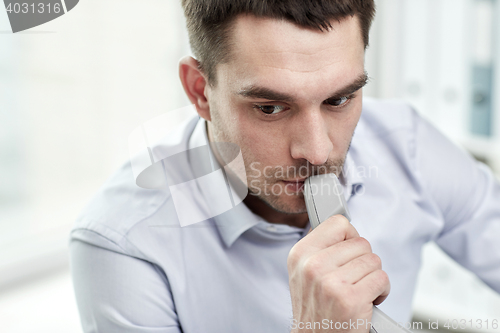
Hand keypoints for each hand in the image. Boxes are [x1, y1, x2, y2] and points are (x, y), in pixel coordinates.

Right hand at [287, 215, 389, 332]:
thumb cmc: (316, 310)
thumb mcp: (304, 274)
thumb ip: (321, 248)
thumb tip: (345, 227)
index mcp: (300, 254)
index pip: (338, 223)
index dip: (350, 238)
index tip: (348, 252)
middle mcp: (312, 266)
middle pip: (360, 242)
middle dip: (363, 261)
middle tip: (351, 280)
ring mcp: (331, 282)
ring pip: (373, 260)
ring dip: (373, 277)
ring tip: (358, 291)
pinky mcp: (350, 299)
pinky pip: (382, 278)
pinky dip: (382, 291)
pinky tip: (367, 301)